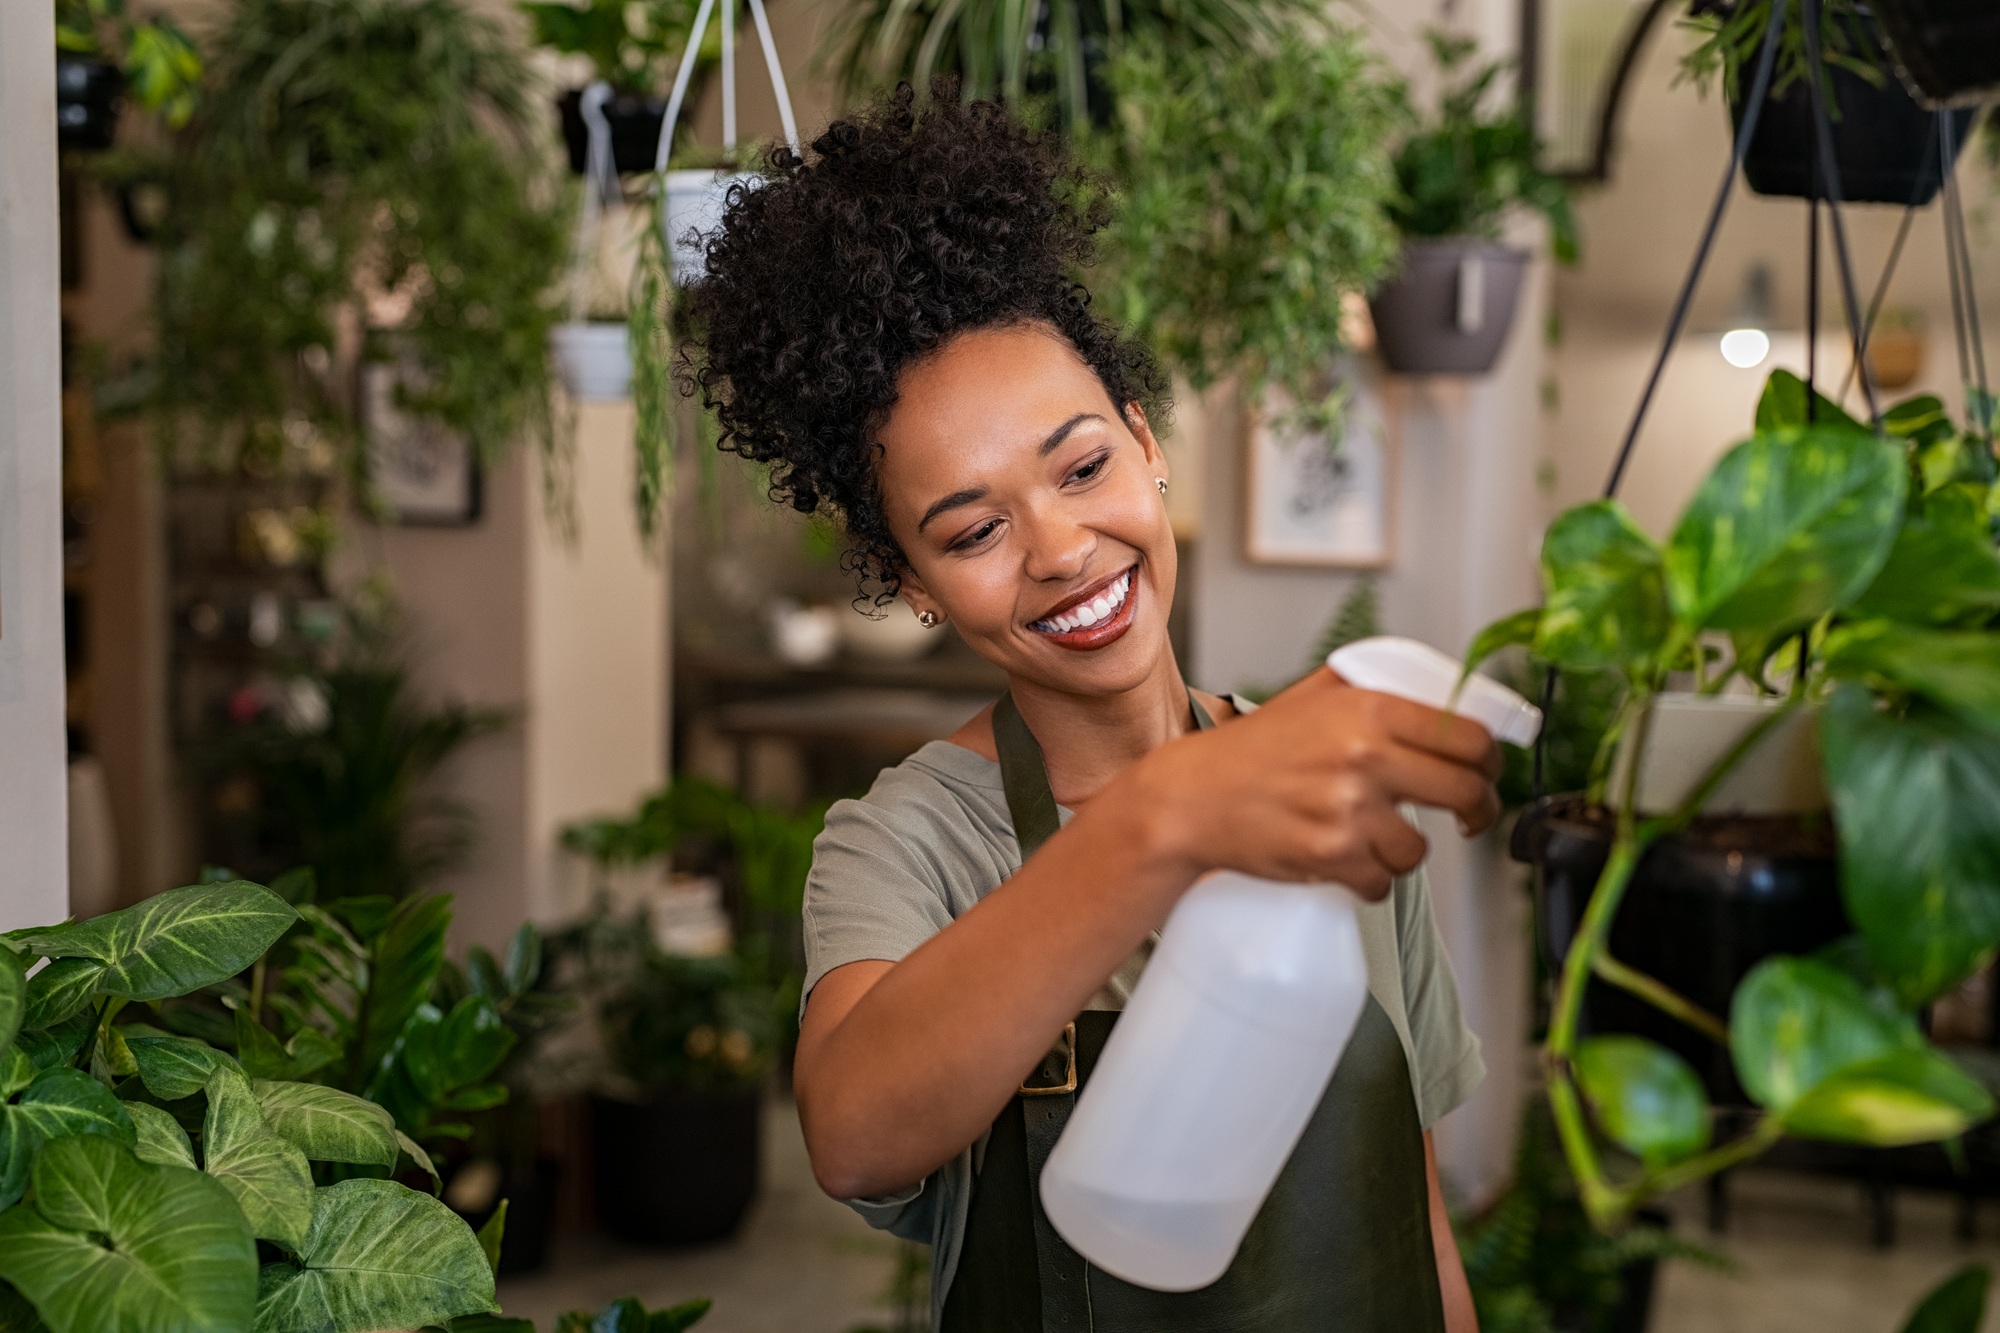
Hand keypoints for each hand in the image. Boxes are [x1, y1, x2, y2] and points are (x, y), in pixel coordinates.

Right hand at [1125, 668, 1502, 899]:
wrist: (1190, 800)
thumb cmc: (1250, 752)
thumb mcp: (1309, 698)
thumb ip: (1370, 687)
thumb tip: (1440, 695)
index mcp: (1367, 710)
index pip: (1468, 736)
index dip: (1490, 759)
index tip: (1486, 771)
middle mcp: (1363, 756)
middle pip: (1466, 791)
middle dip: (1477, 810)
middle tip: (1469, 817)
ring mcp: (1348, 810)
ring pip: (1420, 849)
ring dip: (1405, 850)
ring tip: (1371, 836)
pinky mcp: (1331, 856)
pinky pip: (1383, 882)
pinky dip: (1370, 879)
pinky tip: (1344, 858)